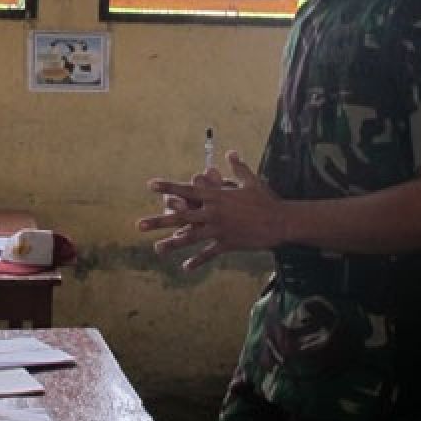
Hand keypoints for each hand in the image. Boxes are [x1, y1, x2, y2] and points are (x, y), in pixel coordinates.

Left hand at [137, 151, 288, 269]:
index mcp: (216, 196)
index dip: (168, 187)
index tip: (151, 185)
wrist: (281, 221)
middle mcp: (213, 212)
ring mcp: (219, 230)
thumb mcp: (251, 180)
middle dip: (158, 220)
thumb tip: (231, 152)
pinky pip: (208, 254)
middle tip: (139, 225)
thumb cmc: (265, 199)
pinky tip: (185, 268)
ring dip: (172, 243)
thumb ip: (238, 167)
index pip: (187, 190)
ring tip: (157, 249)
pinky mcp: (227, 244)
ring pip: (190, 237)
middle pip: (181, 216)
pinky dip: (197, 261)